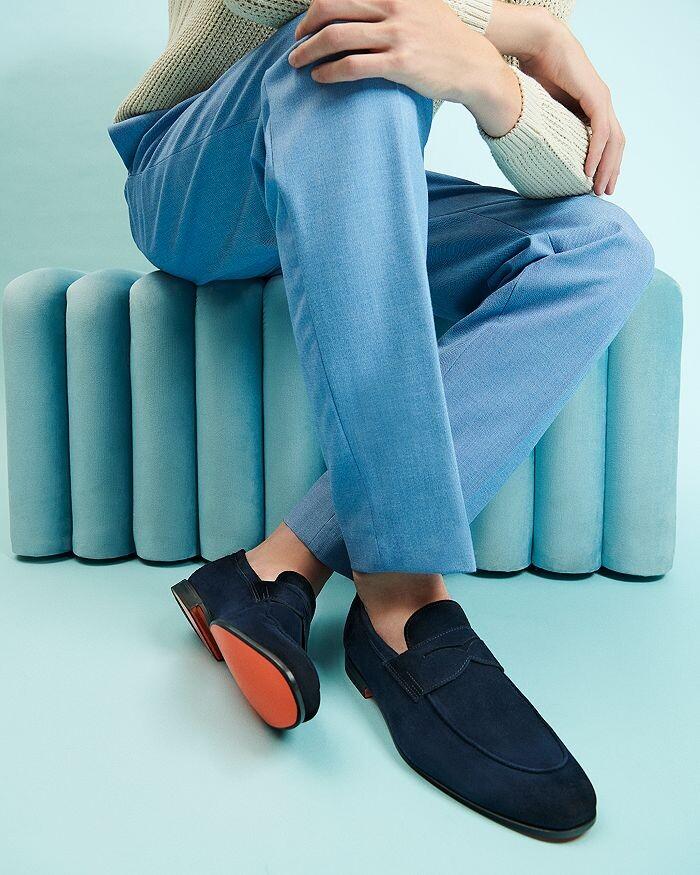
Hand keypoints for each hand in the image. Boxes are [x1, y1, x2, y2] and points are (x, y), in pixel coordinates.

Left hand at [288, 0, 521, 136]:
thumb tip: (359, 8)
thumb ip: (390, 4)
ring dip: (310, 51)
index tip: (306, 23)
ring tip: (298, 63)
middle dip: (306, 27)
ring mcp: (396, 35)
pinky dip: (329, 72)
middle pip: (332, 9)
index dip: (317, 7)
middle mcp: (393, 7)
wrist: (473, 66)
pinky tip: (319, 77)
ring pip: (337, 37)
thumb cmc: (443, 40)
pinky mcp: (399, 64)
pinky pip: (352, 66)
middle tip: (296, 43)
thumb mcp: (419, 7)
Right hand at [518, 16, 624, 195]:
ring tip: (598, 187)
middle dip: (612, 170)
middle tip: (604, 192)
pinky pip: (601, 131)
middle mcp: (602, 104)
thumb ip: (551, 127)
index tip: (597, 183)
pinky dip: (597, 152)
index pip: (607, 140)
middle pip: (616, 144)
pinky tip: (589, 169)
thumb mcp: (546, 109)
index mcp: (592, 107)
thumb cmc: (537, 73)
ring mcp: (602, 100)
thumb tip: (540, 148)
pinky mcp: (596, 97)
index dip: (606, 163)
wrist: (540, 46)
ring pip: (614, 141)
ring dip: (608, 166)